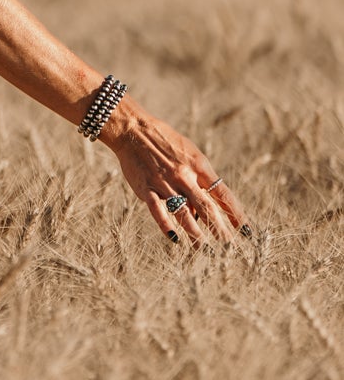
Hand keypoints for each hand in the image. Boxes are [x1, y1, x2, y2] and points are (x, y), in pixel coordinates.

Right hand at [102, 101, 246, 245]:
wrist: (134, 130)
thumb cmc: (165, 143)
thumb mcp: (189, 155)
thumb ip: (197, 181)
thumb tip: (200, 212)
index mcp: (199, 166)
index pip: (223, 194)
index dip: (236, 214)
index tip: (246, 231)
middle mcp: (185, 176)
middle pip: (207, 208)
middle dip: (219, 229)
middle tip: (228, 247)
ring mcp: (165, 183)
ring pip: (184, 213)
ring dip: (195, 234)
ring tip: (203, 249)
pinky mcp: (146, 189)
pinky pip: (158, 211)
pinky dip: (167, 226)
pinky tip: (175, 239)